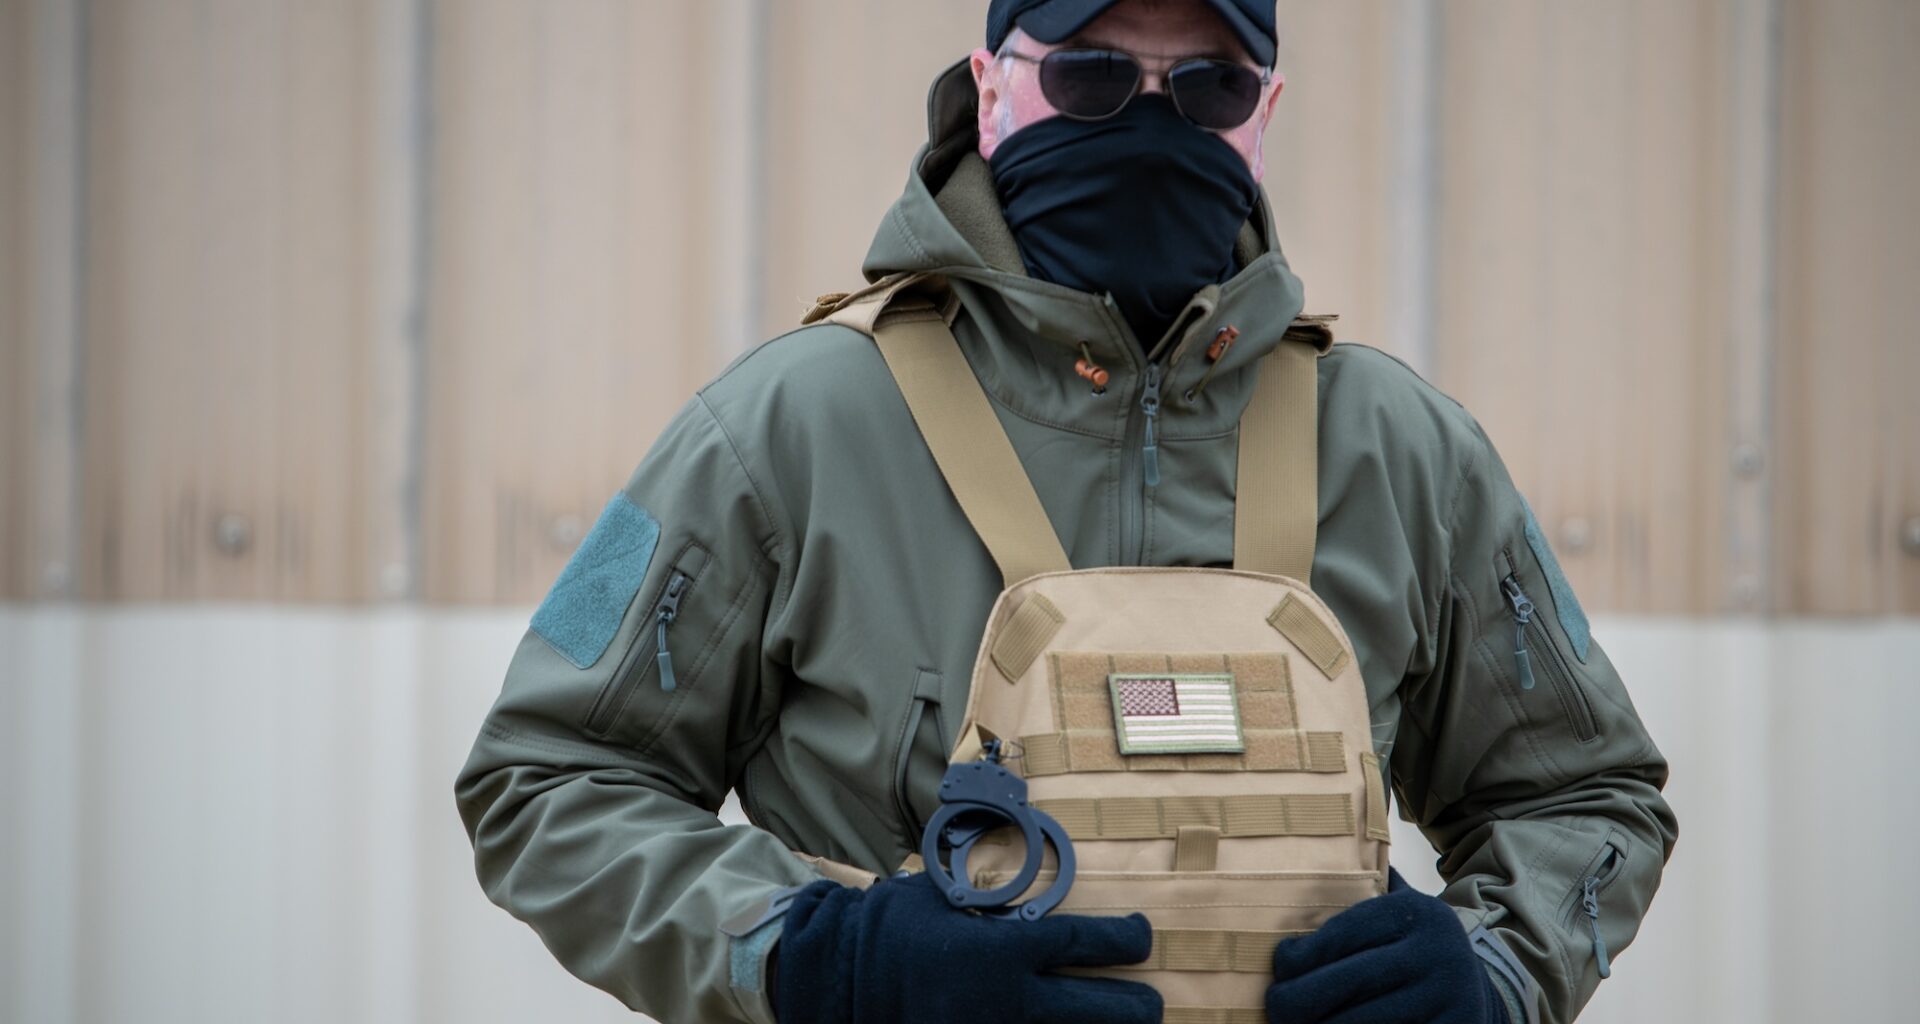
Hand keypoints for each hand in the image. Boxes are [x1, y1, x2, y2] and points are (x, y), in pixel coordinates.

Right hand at [774, 872, 1161, 1023]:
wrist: (839, 984)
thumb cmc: (895, 928)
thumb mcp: (947, 898)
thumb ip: (997, 906)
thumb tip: (1036, 896)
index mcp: (1005, 951)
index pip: (1091, 946)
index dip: (1128, 941)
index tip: (1141, 937)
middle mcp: (1012, 1002)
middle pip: (1110, 1012)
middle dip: (1140, 1004)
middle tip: (1146, 999)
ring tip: (1114, 1022)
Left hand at [1266, 869, 1508, 1023]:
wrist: (1479, 992)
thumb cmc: (1416, 948)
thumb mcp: (1404, 909)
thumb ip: (1367, 887)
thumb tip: (1302, 856)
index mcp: (1417, 914)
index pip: (1343, 934)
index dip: (1301, 955)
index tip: (1279, 968)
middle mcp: (1437, 952)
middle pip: (1347, 982)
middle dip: (1299, 1000)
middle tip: (1276, 1008)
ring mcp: (1448, 997)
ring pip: (1361, 1021)